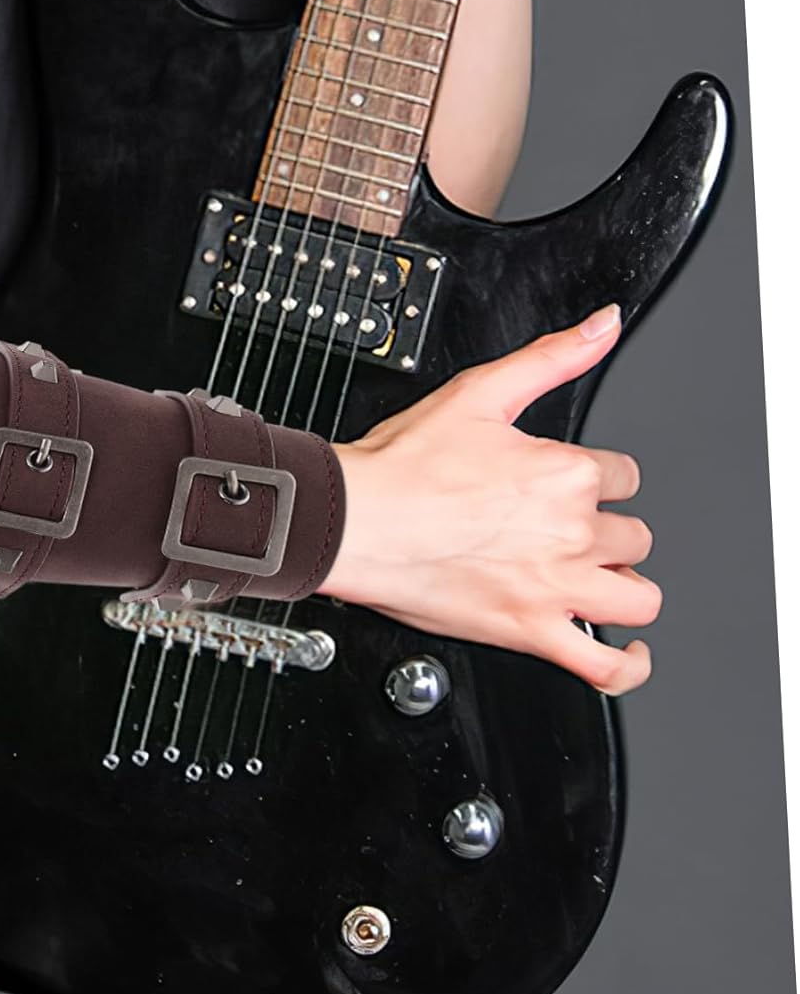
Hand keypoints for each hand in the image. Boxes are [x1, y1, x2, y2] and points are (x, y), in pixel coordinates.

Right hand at [319, 303, 657, 694]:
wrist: (353, 520)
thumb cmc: (401, 466)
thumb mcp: (480, 391)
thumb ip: (553, 356)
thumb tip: (603, 325)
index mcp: (566, 473)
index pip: (623, 475)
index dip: (594, 476)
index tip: (561, 482)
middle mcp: (572, 533)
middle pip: (634, 535)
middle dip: (605, 530)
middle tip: (561, 528)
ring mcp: (555, 588)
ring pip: (640, 596)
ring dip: (624, 586)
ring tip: (596, 578)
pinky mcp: (530, 632)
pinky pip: (608, 669)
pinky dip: (630, 667)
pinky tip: (630, 652)